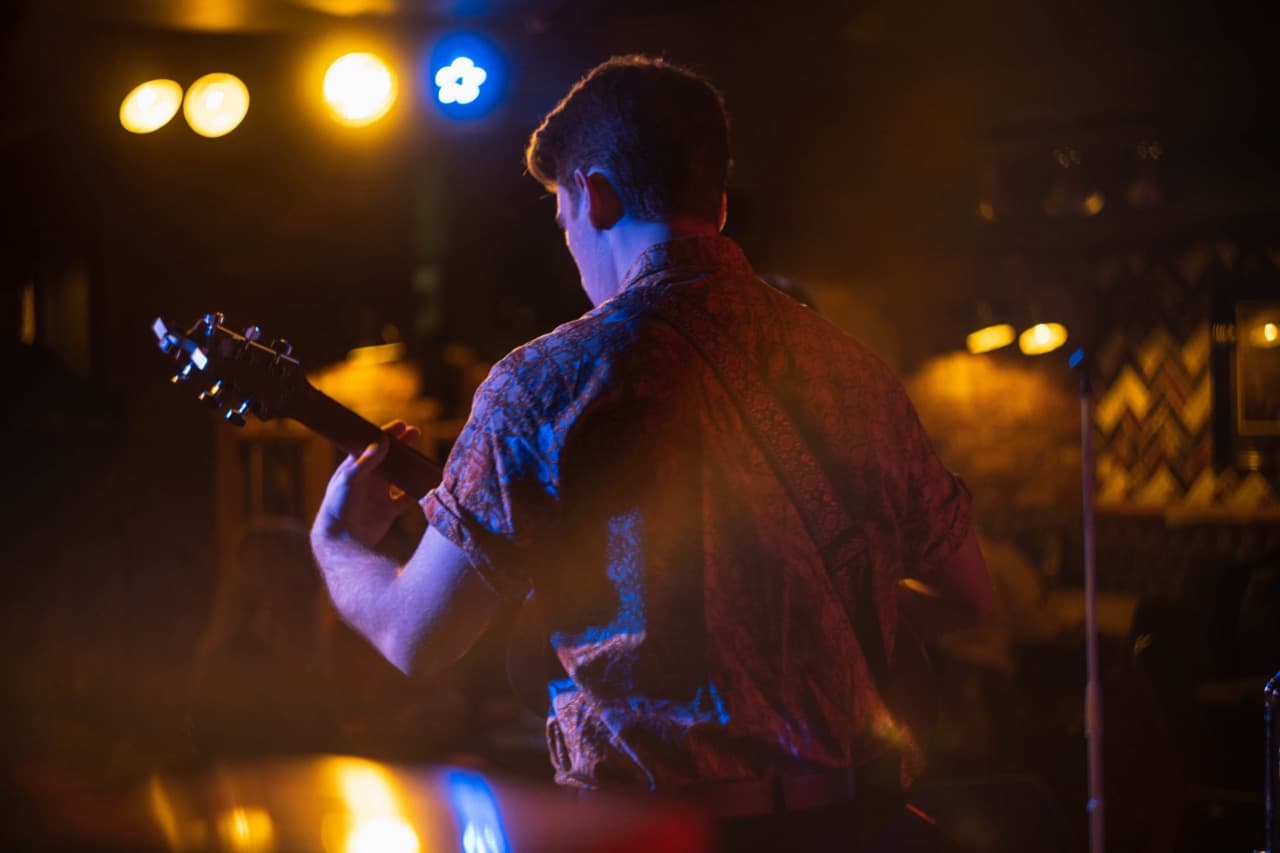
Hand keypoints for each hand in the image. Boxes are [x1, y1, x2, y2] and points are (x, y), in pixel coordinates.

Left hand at [314, 420, 421, 548]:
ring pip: (399, 476)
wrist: (341, 540)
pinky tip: (427, 485)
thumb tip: (383, 440)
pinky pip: (406, 499)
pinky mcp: (388, 511)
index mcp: (356, 468)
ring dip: (411, 467)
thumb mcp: (349, 480)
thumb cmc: (338, 507)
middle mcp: (368, 480)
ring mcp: (379, 495)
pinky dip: (417, 493)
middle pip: (389, 457)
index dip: (387, 434)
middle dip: (402, 445)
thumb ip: (366, 461)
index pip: (373, 445)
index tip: (401, 425)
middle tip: (416, 433)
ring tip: (423, 457)